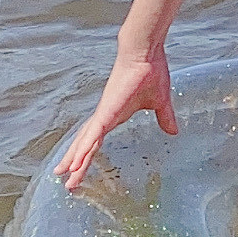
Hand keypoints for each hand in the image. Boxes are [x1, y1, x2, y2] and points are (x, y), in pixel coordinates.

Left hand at [54, 43, 178, 188]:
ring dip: (75, 161)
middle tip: (65, 182)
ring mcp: (104, 114)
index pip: (96, 141)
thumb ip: (164, 118)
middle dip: (75, 164)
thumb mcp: (160, 103)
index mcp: (114, 116)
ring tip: (64, 176)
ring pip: (85, 143)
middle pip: (85, 145)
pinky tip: (76, 162)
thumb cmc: (150, 73)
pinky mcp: (106, 111)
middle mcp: (104, 117)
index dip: (87, 156)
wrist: (145, 54)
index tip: (78, 170)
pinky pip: (93, 135)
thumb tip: (173, 132)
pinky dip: (85, 149)